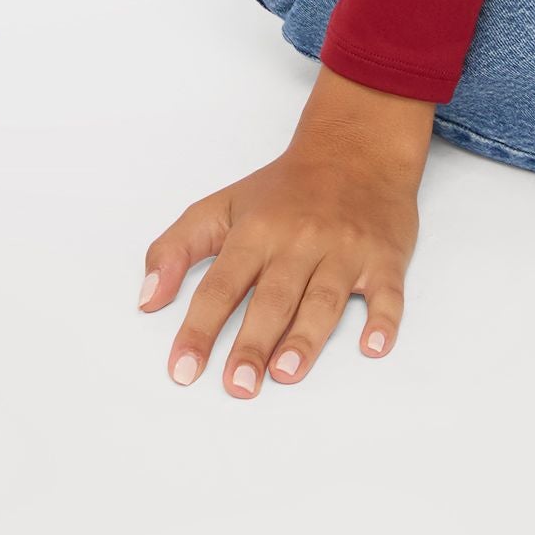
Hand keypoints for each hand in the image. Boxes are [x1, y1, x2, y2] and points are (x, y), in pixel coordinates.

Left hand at [138, 64, 433, 393]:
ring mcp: (345, 248)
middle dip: (253, 341)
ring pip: (325, 296)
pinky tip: (374, 345)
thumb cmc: (283, 190)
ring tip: (285, 373)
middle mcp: (299, 239)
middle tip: (237, 386)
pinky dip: (384, 319)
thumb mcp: (222, 206)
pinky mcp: (385, 257)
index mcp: (256, 230)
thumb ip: (177, 248)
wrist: (356, 148)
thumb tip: (146, 300)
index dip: (200, 327)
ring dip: (306, 335)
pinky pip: (388, 291)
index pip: (221, 284)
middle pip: (273, 296)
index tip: (182, 369)